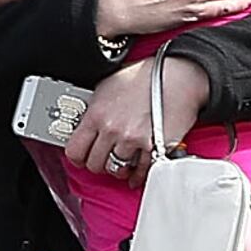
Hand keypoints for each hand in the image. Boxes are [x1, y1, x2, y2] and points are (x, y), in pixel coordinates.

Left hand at [66, 54, 206, 182]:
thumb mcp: (108, 85)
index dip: (78, 156)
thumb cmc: (145, 77)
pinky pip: (140, 171)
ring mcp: (132, 140)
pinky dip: (138, 174)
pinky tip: (136, 172)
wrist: (176, 76)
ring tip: (121, 161)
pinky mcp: (153, 148)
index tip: (83, 156)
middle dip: (99, 163)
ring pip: (116, 169)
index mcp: (96, 114)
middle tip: (105, 158)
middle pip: (94, 164)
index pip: (74, 151)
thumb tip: (86, 125)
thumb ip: (94, 109)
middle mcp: (112, 129)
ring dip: (118, 168)